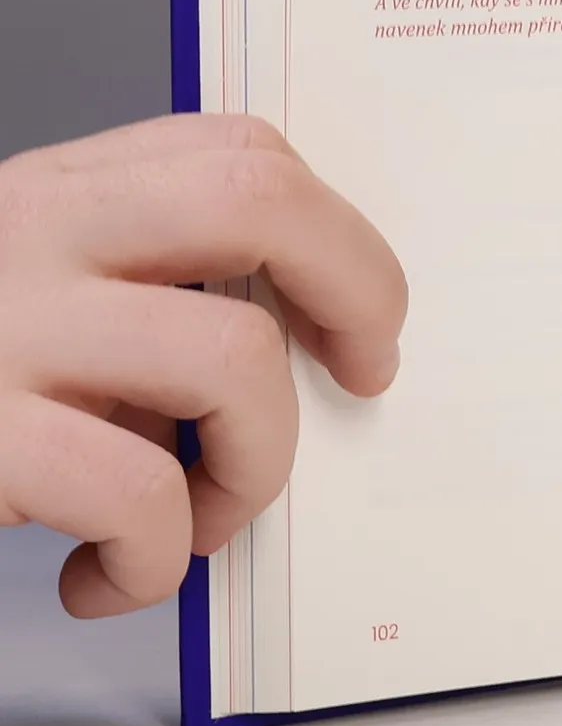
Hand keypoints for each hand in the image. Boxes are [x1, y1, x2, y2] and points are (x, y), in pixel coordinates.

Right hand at [0, 114, 406, 617]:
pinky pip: (142, 491)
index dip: (338, 231)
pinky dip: (160, 557)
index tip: (361, 321)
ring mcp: (3, 331)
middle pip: (262, 198)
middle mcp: (30, 235)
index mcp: (56, 194)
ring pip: (234, 356)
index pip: (241, 149)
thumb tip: (303, 346)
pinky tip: (112, 577)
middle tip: (361, 376)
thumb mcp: (31, 303)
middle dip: (359, 288)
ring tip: (197, 521)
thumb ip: (136, 289)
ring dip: (256, 467)